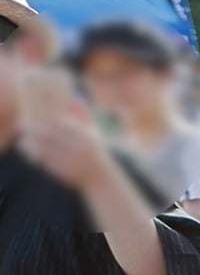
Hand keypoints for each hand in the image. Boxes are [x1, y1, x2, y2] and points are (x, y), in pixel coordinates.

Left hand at [15, 66, 124, 195]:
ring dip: (32, 143)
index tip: (33, 117)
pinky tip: (31, 150)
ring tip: (25, 138)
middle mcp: (78, 149)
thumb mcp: (93, 132)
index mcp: (85, 137)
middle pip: (50, 137)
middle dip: (34, 131)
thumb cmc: (94, 150)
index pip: (61, 126)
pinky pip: (45, 161)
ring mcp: (71, 161)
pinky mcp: (64, 172)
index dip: (45, 122)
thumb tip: (71, 97)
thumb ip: (83, 114)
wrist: (101, 178)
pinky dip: (36, 154)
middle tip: (22, 126)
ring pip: (45, 149)